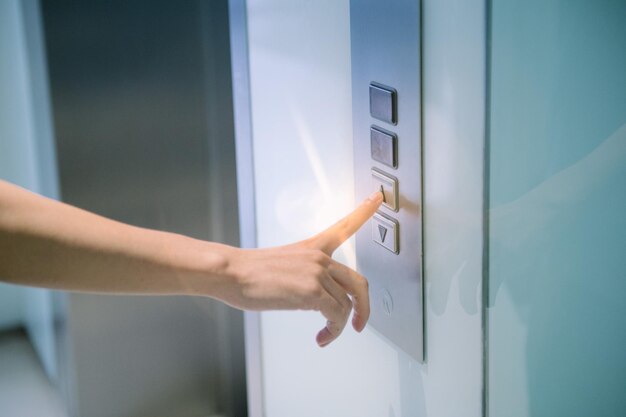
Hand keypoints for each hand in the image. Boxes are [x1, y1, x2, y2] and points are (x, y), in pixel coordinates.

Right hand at [224, 191, 383, 346]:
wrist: (231, 272)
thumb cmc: (249, 273)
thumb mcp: (284, 266)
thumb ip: (307, 276)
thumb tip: (320, 301)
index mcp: (313, 247)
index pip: (344, 226)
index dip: (364, 211)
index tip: (378, 198)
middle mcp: (320, 257)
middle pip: (359, 283)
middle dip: (364, 307)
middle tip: (359, 323)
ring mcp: (317, 272)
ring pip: (346, 305)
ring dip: (339, 326)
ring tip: (326, 334)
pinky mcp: (312, 290)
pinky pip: (336, 316)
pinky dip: (333, 330)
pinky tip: (322, 336)